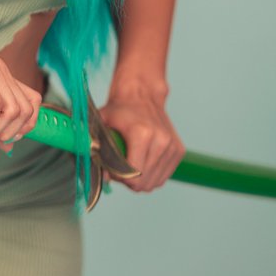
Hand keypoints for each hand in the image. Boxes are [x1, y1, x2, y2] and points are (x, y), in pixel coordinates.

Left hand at [98, 78, 184, 192]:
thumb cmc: (119, 110)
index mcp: (142, 134)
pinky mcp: (178, 150)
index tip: (112, 170)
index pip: (133, 175)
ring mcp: (172, 146)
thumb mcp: (102, 124)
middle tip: (119, 168)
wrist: (142, 94)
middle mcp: (161, 140)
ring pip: (155, 182)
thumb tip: (102, 177)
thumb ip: (97, 148)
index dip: (119, 178)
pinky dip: (152, 176)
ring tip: (131, 165)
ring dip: (140, 180)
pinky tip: (142, 163)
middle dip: (129, 181)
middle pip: (144, 182)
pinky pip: (163, 177)